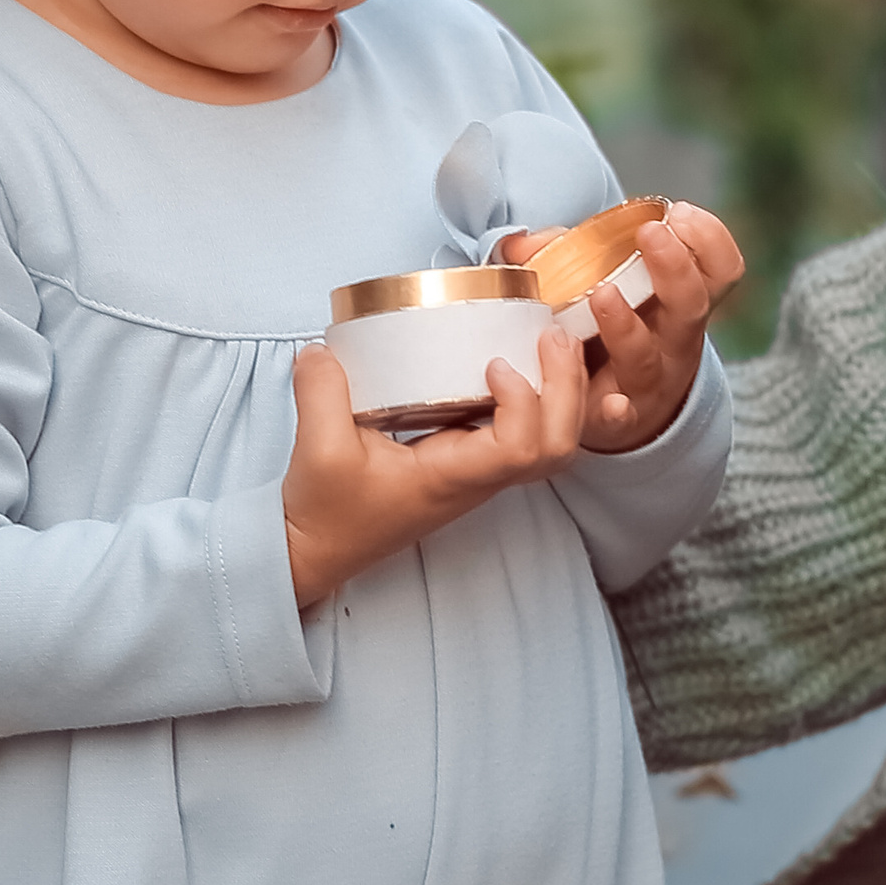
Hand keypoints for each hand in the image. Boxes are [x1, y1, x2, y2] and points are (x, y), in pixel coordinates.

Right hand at [281, 328, 588, 606]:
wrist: (320, 549)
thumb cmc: (326, 512)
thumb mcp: (317, 449)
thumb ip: (322, 392)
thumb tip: (323, 347)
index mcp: (450, 478)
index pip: (520, 449)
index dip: (524, 402)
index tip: (495, 363)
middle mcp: (476, 480)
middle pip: (556, 449)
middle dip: (568, 390)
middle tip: (553, 335)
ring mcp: (478, 475)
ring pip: (550, 446)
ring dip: (562, 395)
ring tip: (552, 344)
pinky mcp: (468, 465)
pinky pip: (526, 437)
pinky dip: (540, 400)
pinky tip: (523, 363)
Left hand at [498, 202, 744, 452]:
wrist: (609, 406)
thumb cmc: (605, 330)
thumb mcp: (601, 284)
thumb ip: (567, 255)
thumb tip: (525, 245)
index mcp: (677, 302)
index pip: (719, 269)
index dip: (709, 239)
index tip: (679, 213)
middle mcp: (672, 341)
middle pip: (690, 305)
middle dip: (675, 267)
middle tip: (651, 233)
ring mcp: (646, 381)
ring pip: (646, 355)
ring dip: (627, 325)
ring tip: (602, 295)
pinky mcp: (614, 418)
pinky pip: (620, 417)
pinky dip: (617, 411)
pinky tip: (614, 403)